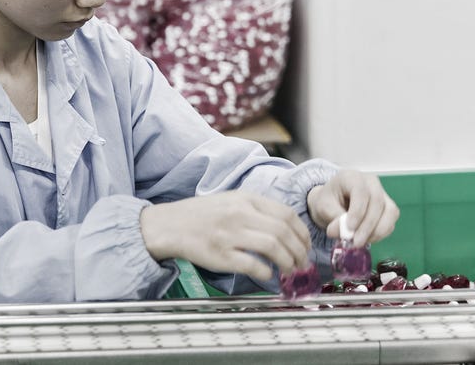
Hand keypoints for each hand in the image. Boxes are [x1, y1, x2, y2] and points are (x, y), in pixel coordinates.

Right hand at [139, 191, 310, 280]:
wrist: (169, 225)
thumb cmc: (201, 215)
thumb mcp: (231, 200)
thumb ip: (257, 210)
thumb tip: (287, 229)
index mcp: (245, 199)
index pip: (287, 214)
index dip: (303, 233)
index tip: (306, 245)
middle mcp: (239, 214)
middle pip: (283, 232)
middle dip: (299, 251)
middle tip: (302, 262)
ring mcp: (230, 235)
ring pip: (273, 247)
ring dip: (287, 262)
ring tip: (289, 270)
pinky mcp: (221, 255)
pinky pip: (253, 265)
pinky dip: (266, 272)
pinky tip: (267, 274)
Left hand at [306, 170, 398, 246]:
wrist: (333, 202)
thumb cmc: (329, 200)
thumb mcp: (324, 207)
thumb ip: (334, 218)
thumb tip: (344, 234)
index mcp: (352, 177)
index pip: (361, 192)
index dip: (358, 212)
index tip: (350, 228)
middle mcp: (371, 182)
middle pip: (377, 202)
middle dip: (368, 226)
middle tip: (356, 242)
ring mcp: (382, 194)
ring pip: (390, 212)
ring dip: (377, 231)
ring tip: (361, 242)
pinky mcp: (388, 207)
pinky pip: (391, 221)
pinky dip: (381, 233)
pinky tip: (367, 239)